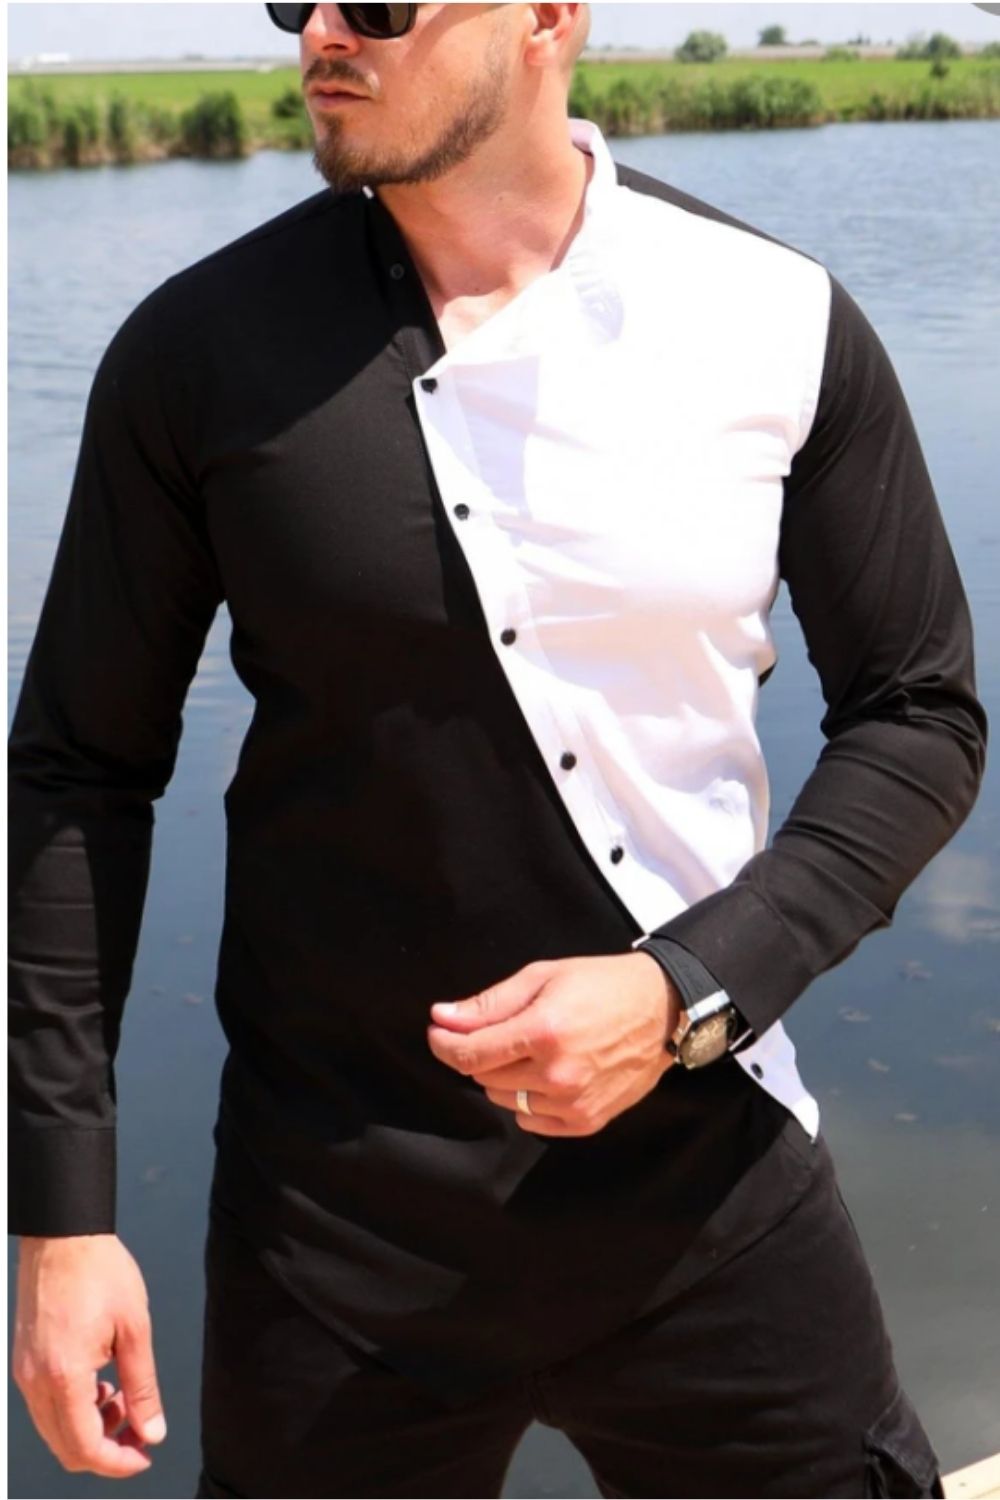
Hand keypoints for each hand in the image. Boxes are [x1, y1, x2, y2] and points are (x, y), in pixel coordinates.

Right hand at [12, 1233, 167, 1477]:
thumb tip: (151, 1431)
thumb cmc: (99, 1272)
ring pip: (54, 1430)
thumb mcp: (135, 1329)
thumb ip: (143, 1387)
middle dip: (106, 1449)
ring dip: (90, 1429)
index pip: (85, 1448)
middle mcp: (36, 1381)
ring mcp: (25, 1372)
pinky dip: (74, 1409)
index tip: (143, 1456)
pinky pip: (45, 1406)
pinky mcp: (23, 1361)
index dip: (117, 1462)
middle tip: (139, 1432)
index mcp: (64, 1377)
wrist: (63, 1236)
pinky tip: (101, 1385)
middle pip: (66, 1448)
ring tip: (124, 1399)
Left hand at [426, 952, 681, 1135]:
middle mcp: (557, 1074)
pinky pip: (531, 1121)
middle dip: (481, 1053)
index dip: (444, 1043)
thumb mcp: (542, 977)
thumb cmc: (600, 985)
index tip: (438, 1031)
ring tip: (532, 1050)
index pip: (470, 1054)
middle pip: (484, 1077)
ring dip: (505, 1077)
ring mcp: (573, 1103)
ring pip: (504, 1100)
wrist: (662, 1010)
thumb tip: (443, 1018)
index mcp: (543, 1032)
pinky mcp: (587, 1121)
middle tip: (503, 1030)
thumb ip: (489, 1004)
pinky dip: (528, 1101)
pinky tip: (547, 1074)